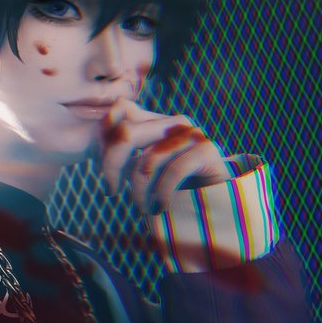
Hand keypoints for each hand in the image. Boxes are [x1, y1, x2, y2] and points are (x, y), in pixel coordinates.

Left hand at [98, 97, 233, 215]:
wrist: (219, 201)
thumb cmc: (176, 187)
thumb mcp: (144, 169)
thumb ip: (124, 151)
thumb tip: (102, 134)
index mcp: (156, 121)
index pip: (118, 114)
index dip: (102, 141)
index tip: (103, 171)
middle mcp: (173, 122)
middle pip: (125, 133)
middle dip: (110, 165)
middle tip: (110, 191)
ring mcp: (191, 134)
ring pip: (147, 159)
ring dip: (139, 190)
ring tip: (142, 208)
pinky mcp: (206, 151)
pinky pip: (172, 171)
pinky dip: (162, 194)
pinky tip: (160, 208)